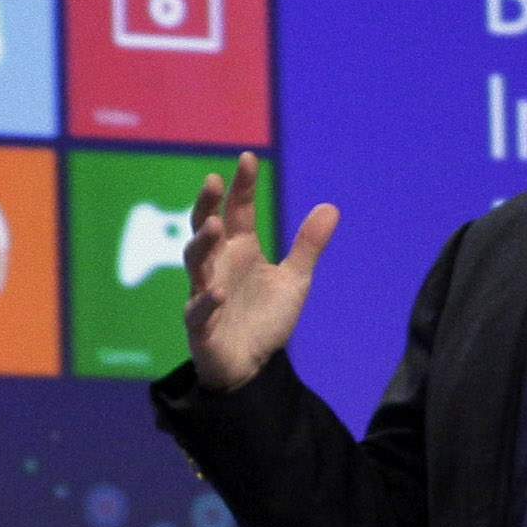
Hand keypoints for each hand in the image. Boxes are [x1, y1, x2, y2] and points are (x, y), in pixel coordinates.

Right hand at [184, 153, 341, 391]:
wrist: (252, 367)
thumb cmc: (265, 318)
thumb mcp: (294, 280)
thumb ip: (307, 245)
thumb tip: (332, 206)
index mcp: (240, 250)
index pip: (237, 211)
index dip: (241, 186)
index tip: (248, 158)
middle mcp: (219, 266)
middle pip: (206, 228)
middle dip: (207, 204)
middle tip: (213, 180)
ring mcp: (204, 292)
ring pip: (195, 262)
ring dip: (201, 243)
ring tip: (213, 225)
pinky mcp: (201, 325)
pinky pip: (198, 310)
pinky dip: (206, 300)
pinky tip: (216, 291)